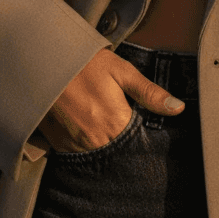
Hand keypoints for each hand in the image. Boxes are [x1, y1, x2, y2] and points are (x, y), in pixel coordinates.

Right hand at [37, 47, 183, 151]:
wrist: (40, 61)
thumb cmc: (84, 63)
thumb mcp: (121, 71)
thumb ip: (149, 93)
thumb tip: (178, 108)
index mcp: (115, 123)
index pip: (138, 145)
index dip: (143, 139)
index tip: (140, 128)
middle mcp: (95, 140)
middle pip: (118, 153)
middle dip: (123, 144)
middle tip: (118, 125)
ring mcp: (74, 145)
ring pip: (98, 156)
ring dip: (104, 146)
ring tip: (102, 126)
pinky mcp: (56, 144)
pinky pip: (76, 155)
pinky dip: (84, 146)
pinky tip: (86, 129)